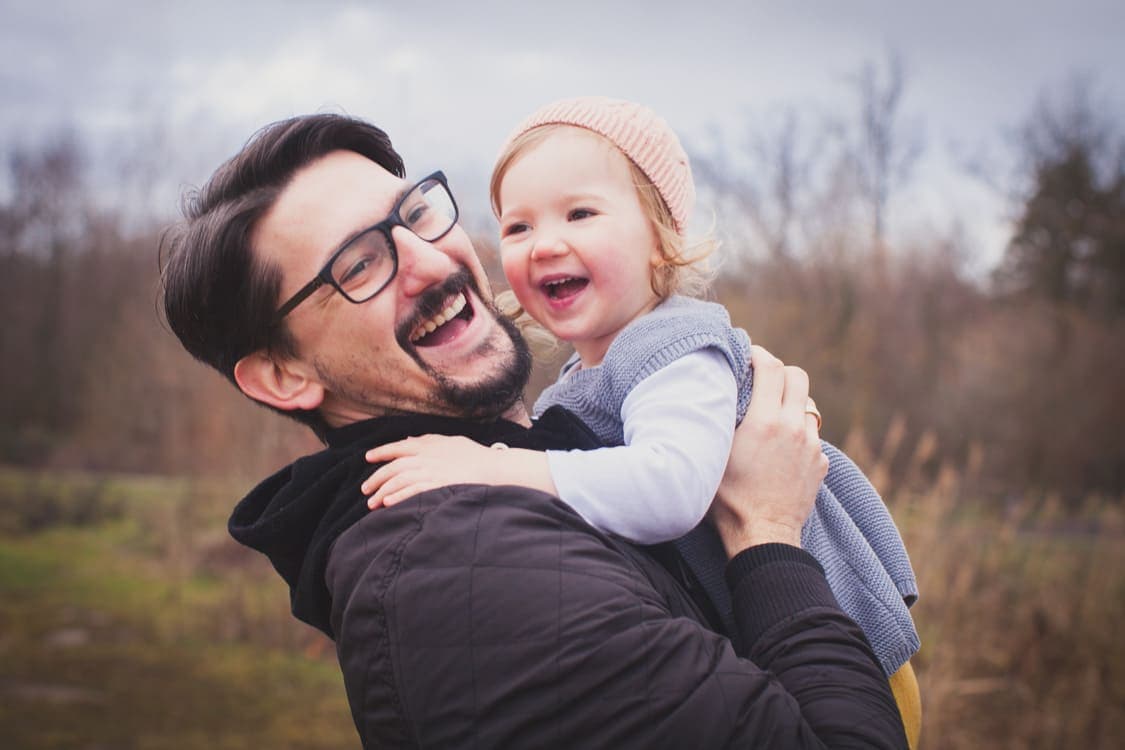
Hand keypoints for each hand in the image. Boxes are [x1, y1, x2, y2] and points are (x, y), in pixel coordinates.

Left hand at [363, 434, 498, 508]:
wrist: (495, 468)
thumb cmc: (475, 455)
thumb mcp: (450, 441)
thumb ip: (428, 440)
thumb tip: (409, 441)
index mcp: (428, 445)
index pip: (397, 447)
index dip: (381, 453)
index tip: (368, 459)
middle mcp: (426, 458)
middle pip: (393, 467)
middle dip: (376, 478)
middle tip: (365, 490)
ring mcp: (431, 472)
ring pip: (398, 481)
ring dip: (382, 492)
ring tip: (371, 504)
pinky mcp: (438, 487)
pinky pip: (412, 492)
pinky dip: (398, 498)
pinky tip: (388, 504)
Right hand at [711, 345, 827, 555]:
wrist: (762, 536)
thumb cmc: (728, 499)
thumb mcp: (714, 454)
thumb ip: (719, 420)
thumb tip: (717, 394)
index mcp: (765, 421)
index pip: (770, 367)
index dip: (758, 354)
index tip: (747, 354)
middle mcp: (793, 428)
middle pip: (797, 376)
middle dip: (779, 371)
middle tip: (761, 379)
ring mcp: (811, 446)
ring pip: (807, 405)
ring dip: (791, 403)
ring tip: (771, 416)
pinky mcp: (821, 464)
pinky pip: (812, 435)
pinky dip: (798, 433)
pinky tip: (781, 448)